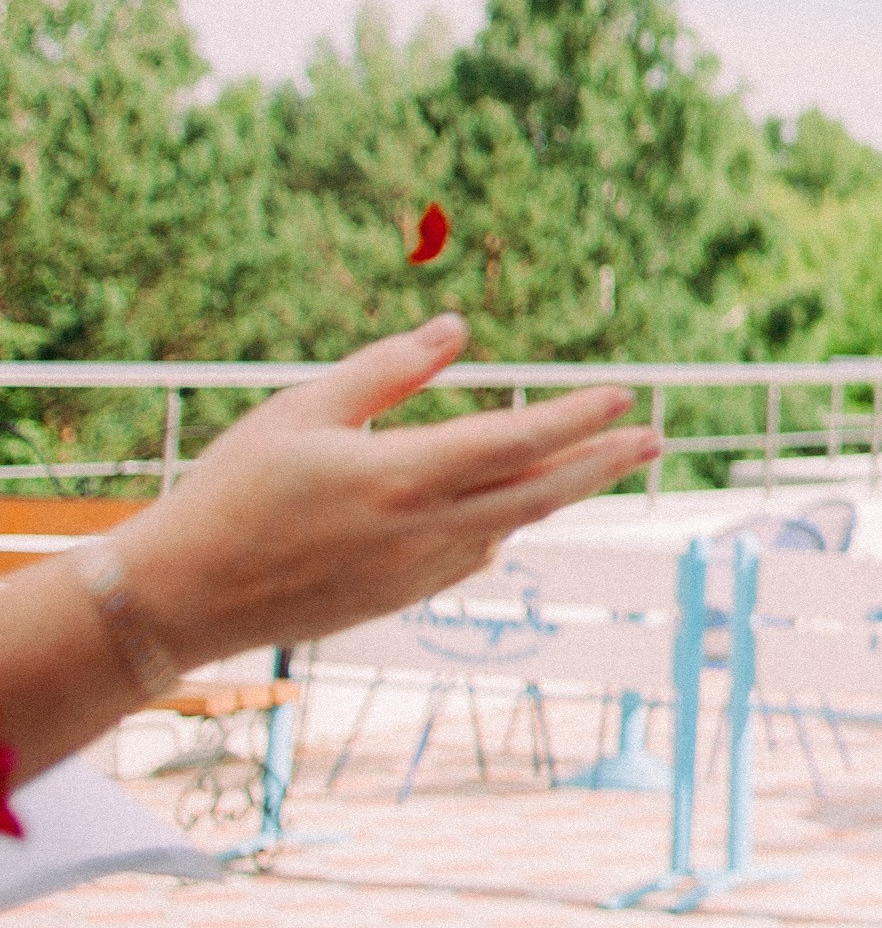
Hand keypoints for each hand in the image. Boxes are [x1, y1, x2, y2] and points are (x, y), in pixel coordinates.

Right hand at [114, 316, 659, 667]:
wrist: (179, 600)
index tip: (626, 395)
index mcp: (402, 477)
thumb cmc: (233, 492)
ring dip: (562, 492)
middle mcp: (423, 532)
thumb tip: (456, 327)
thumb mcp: (304, 410)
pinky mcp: (400, 599)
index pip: (518, 442)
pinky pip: (474, 554)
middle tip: (657, 439)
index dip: (579, 418)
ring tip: (605, 462)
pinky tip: (511, 508)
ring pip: (514, 526)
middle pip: (541, 493)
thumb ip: (387, 369)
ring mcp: (416, 574)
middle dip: (605, 462)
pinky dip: (504, 524)